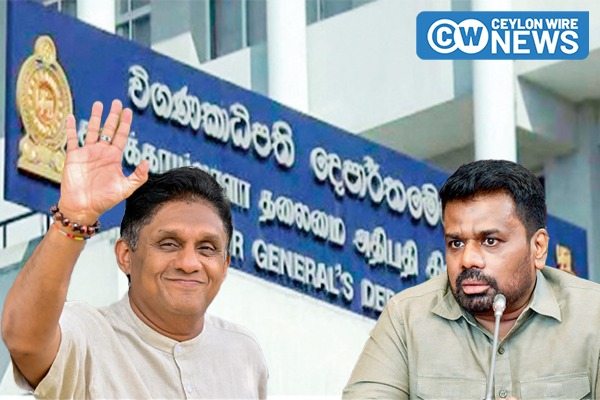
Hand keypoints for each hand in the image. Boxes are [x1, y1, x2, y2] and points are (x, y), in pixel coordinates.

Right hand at [58, 99, 148, 223]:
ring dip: (95, 117)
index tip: (128, 111)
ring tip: (98, 104)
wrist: (83, 207)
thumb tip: (147, 161)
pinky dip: (71, 128)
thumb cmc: (105, 200)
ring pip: (92, 130)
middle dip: (112, 116)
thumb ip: (138, 176)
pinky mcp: (73, 156)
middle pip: (108, 129)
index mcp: (114, 157)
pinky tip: (71, 117)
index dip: (124, 123)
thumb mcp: (125, 188)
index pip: (121, 136)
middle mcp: (101, 152)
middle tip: (116, 102)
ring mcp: (87, 153)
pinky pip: (72, 139)